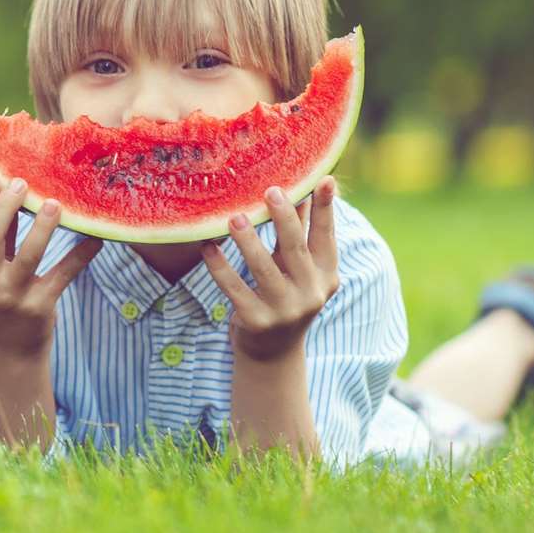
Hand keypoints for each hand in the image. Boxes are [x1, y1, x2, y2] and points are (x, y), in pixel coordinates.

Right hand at [0, 176, 101, 355]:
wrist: (8, 352)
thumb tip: (11, 194)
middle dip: (6, 206)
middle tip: (23, 184)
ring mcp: (12, 296)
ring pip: (28, 255)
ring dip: (42, 226)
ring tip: (55, 204)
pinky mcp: (39, 308)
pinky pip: (63, 275)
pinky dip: (80, 255)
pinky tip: (95, 239)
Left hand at [201, 176, 339, 361]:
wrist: (272, 353)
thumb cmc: (285, 296)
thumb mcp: (299, 270)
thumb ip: (298, 235)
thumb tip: (298, 190)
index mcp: (326, 276)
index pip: (326, 237)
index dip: (325, 209)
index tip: (323, 179)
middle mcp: (310, 293)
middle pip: (295, 249)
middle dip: (283, 218)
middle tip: (271, 190)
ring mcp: (284, 310)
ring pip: (263, 269)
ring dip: (247, 241)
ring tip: (234, 218)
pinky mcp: (256, 322)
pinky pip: (234, 289)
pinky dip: (219, 267)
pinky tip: (208, 247)